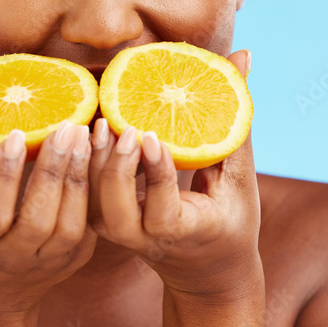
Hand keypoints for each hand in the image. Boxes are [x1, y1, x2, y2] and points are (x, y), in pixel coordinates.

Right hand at [0, 61, 97, 316]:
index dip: (7, 175)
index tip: (19, 134)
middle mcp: (11, 258)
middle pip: (39, 219)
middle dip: (54, 171)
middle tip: (67, 126)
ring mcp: (48, 262)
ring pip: (71, 225)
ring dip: (80, 178)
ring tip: (85, 136)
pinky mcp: (76, 260)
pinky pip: (92, 223)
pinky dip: (97, 188)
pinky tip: (101, 154)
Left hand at [87, 50, 261, 297]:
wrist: (206, 272)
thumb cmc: (231, 219)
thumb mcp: (241, 175)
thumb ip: (234, 118)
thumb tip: (243, 54)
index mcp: (185, 232)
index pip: (162, 210)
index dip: (155, 176)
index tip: (152, 136)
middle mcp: (147, 239)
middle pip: (116, 212)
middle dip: (115, 169)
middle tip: (122, 127)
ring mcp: (121, 236)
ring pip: (94, 206)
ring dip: (92, 164)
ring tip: (100, 123)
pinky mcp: (105, 226)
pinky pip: (86, 197)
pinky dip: (85, 165)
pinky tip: (89, 131)